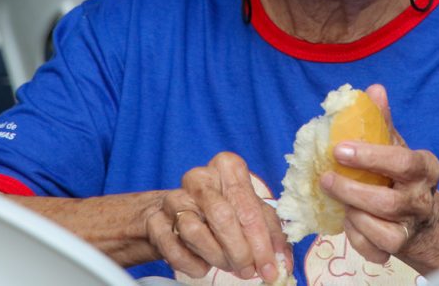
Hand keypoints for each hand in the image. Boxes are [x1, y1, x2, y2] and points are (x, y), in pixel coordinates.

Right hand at [145, 152, 291, 282]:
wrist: (175, 214)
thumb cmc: (222, 211)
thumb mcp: (251, 214)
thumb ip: (271, 235)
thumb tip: (283, 262)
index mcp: (227, 167)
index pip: (248, 206)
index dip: (262, 243)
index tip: (270, 268)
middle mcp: (200, 178)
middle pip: (222, 217)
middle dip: (239, 252)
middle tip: (248, 271)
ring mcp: (174, 198)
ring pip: (196, 233)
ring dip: (217, 257)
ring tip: (227, 264)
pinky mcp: (155, 220)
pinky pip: (175, 250)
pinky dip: (193, 265)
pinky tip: (203, 265)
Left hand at [319, 84, 438, 268]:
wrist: (424, 218)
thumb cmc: (401, 174)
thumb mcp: (395, 145)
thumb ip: (382, 120)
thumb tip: (374, 89)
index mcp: (425, 168)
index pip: (403, 161)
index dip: (370, 156)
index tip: (339, 149)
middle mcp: (422, 199)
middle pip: (387, 202)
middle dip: (350, 191)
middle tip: (325, 178)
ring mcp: (411, 227)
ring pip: (379, 228)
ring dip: (352, 214)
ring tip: (338, 199)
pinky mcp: (398, 249)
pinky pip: (372, 249)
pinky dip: (355, 236)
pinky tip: (348, 220)